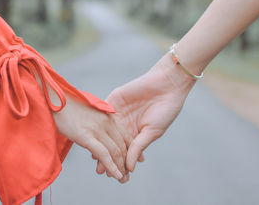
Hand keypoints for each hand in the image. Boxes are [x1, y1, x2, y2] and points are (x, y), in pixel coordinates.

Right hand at [53, 93, 127, 180]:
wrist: (53, 98)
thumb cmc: (67, 105)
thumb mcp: (88, 111)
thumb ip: (97, 121)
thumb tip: (97, 133)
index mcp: (108, 115)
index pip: (126, 135)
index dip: (133, 149)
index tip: (138, 160)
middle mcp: (106, 122)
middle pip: (122, 145)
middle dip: (127, 162)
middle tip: (128, 175)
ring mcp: (97, 128)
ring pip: (115, 152)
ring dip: (121, 168)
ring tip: (123, 179)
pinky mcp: (86, 136)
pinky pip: (103, 154)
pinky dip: (112, 166)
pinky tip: (116, 175)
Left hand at [97, 53, 195, 173]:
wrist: (167, 84)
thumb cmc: (165, 109)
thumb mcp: (152, 132)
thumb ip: (138, 148)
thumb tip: (130, 168)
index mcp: (135, 133)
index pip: (123, 150)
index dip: (118, 162)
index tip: (112, 175)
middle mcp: (124, 124)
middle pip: (111, 143)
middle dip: (106, 156)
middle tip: (100, 170)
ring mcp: (117, 112)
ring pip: (104, 131)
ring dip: (99, 143)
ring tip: (94, 157)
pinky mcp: (113, 100)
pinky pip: (102, 112)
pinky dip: (96, 122)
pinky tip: (91, 133)